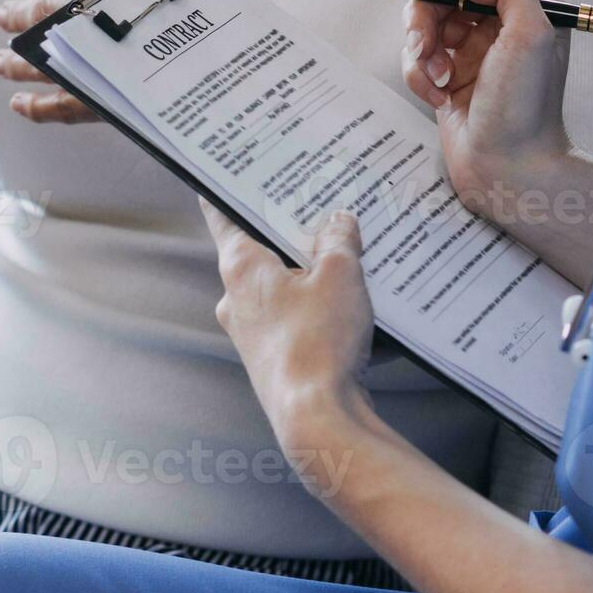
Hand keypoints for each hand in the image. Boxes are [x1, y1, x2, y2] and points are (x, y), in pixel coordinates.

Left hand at [200, 202, 375, 445]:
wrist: (319, 421)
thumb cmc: (318, 343)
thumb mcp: (340, 275)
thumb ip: (339, 239)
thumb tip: (339, 221)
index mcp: (242, 268)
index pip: (224, 215)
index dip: (229, 190)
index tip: (227, 171)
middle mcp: (238, 301)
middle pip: (264, 253)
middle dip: (295, 236)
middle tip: (325, 215)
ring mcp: (255, 336)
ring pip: (287, 292)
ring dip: (317, 280)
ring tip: (358, 268)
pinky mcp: (276, 363)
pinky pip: (303, 326)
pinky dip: (328, 317)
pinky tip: (368, 318)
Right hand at [401, 0, 576, 218]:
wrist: (510, 170)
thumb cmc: (527, 107)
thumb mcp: (532, 34)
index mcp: (530, 0)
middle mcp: (501, 17)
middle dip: (426, 10)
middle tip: (424, 41)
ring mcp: (473, 45)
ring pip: (424, 18)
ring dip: (420, 45)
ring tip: (435, 76)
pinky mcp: (449, 72)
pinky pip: (416, 54)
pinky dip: (418, 73)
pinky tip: (437, 95)